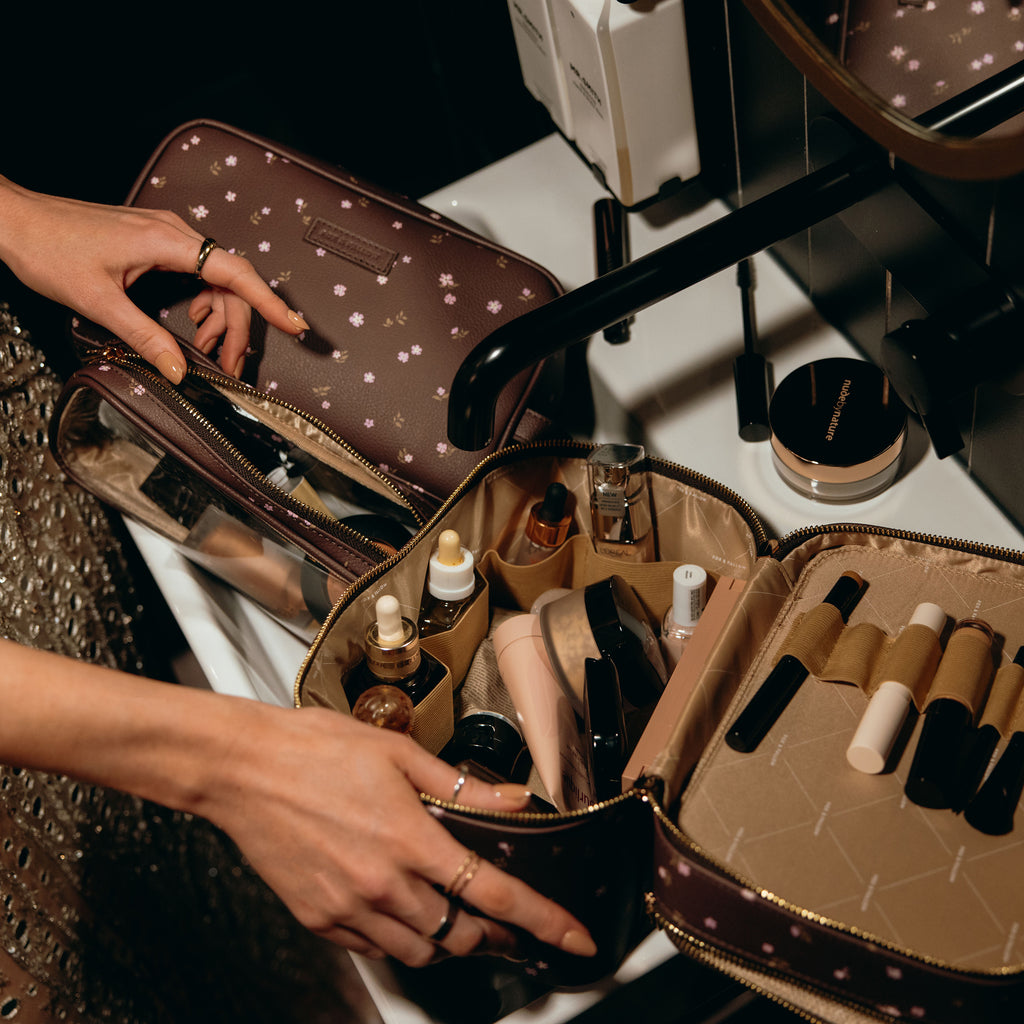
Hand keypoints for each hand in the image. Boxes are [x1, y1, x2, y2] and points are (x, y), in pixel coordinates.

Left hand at [0, 176, 308, 381]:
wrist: (14, 219)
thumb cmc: (47, 248)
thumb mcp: (98, 302)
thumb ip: (144, 338)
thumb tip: (180, 370)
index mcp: (166, 241)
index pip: (235, 272)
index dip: (268, 302)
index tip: (294, 325)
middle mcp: (174, 233)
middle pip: (231, 283)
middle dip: (239, 327)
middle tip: (233, 365)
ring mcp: (167, 235)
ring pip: (217, 281)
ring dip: (220, 319)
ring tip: (208, 351)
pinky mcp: (158, 241)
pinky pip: (199, 274)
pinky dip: (203, 304)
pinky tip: (192, 325)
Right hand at [199, 704, 597, 966]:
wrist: (243, 768)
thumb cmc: (314, 751)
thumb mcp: (399, 754)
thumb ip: (462, 786)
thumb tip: (512, 800)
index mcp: (410, 839)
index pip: (495, 895)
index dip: (543, 921)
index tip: (572, 939)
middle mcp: (383, 884)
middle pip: (461, 936)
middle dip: (493, 933)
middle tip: (503, 917)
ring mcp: (348, 908)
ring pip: (420, 952)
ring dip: (448, 940)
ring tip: (452, 910)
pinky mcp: (319, 919)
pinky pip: (375, 949)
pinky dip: (400, 938)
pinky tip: (401, 907)